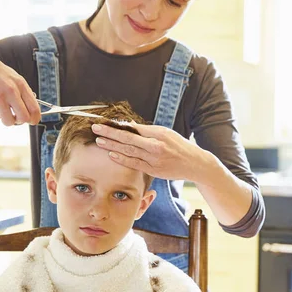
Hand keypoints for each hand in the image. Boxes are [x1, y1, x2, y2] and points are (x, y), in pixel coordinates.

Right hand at [0, 46, 40, 125]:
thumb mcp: (14, 78)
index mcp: (21, 84)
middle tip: (15, 117)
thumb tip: (32, 113)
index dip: (34, 119)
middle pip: (23, 118)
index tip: (31, 121)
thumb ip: (23, 93)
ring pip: (8, 121)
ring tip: (3, 111)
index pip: (34, 108)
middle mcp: (11, 90)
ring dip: (6, 120)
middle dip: (20, 121)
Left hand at [91, 122, 208, 182]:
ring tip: (99, 141)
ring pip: (129, 151)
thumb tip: (128, 125)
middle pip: (129, 138)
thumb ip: (147, 131)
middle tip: (96, 128)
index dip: (118, 125)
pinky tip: (111, 154)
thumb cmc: (179, 146)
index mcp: (159, 133)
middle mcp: (156, 145)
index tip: (105, 121)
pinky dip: (122, 159)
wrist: (195, 164)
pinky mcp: (154, 170)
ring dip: (112, 145)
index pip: (134, 128)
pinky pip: (134, 164)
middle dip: (110, 133)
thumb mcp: (166, 133)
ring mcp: (154, 159)